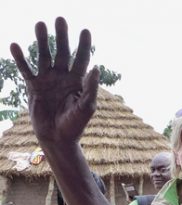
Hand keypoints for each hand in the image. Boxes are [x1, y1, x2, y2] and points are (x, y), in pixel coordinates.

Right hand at [11, 18, 98, 145]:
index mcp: (78, 80)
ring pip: (44, 56)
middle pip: (62, 52)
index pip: (82, 58)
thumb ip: (91, 88)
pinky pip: (26, 69)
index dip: (84, 45)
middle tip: (60, 19)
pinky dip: (20, 58)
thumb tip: (96, 68)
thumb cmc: (75, 125)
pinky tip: (14, 45)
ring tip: (39, 24)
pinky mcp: (33, 86)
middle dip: (61, 36)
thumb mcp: (87, 107)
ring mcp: (47, 79)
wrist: (57, 138)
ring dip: (42, 41)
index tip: (85, 30)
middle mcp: (62, 76)